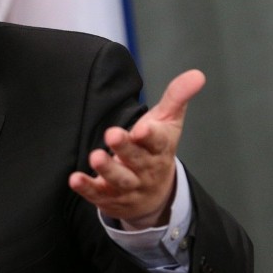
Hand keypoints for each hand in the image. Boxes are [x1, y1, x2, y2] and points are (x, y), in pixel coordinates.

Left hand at [68, 69, 205, 229]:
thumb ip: (177, 97)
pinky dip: (87, 188)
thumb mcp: (168, 122)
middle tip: (112, 134)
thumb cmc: (156, 149)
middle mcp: (146, 169)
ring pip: (120, 180)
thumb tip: (198, 74)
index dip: (150, 136)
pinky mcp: (110, 197)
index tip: (142, 128)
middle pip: (137, 160)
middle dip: (125, 148)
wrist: (155, 195)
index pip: (158, 142)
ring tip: (95, 157)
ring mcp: (129, 186)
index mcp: (160, 148)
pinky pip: (98, 194)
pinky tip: (74, 179)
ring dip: (107, 169)